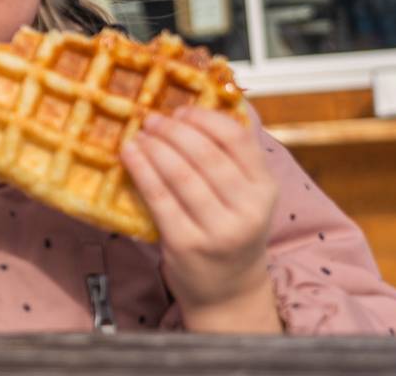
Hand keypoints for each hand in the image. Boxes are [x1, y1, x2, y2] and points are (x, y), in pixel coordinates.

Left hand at [121, 106, 281, 330]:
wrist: (229, 290)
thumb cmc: (232, 231)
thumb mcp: (248, 195)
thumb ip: (232, 158)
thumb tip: (197, 106)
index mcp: (266, 189)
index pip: (237, 138)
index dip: (204, 118)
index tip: (182, 110)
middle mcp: (248, 210)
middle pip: (205, 154)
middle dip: (173, 130)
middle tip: (151, 118)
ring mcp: (218, 230)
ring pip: (180, 174)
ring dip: (154, 147)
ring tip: (139, 134)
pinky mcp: (187, 245)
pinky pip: (159, 198)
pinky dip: (141, 170)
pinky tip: (129, 155)